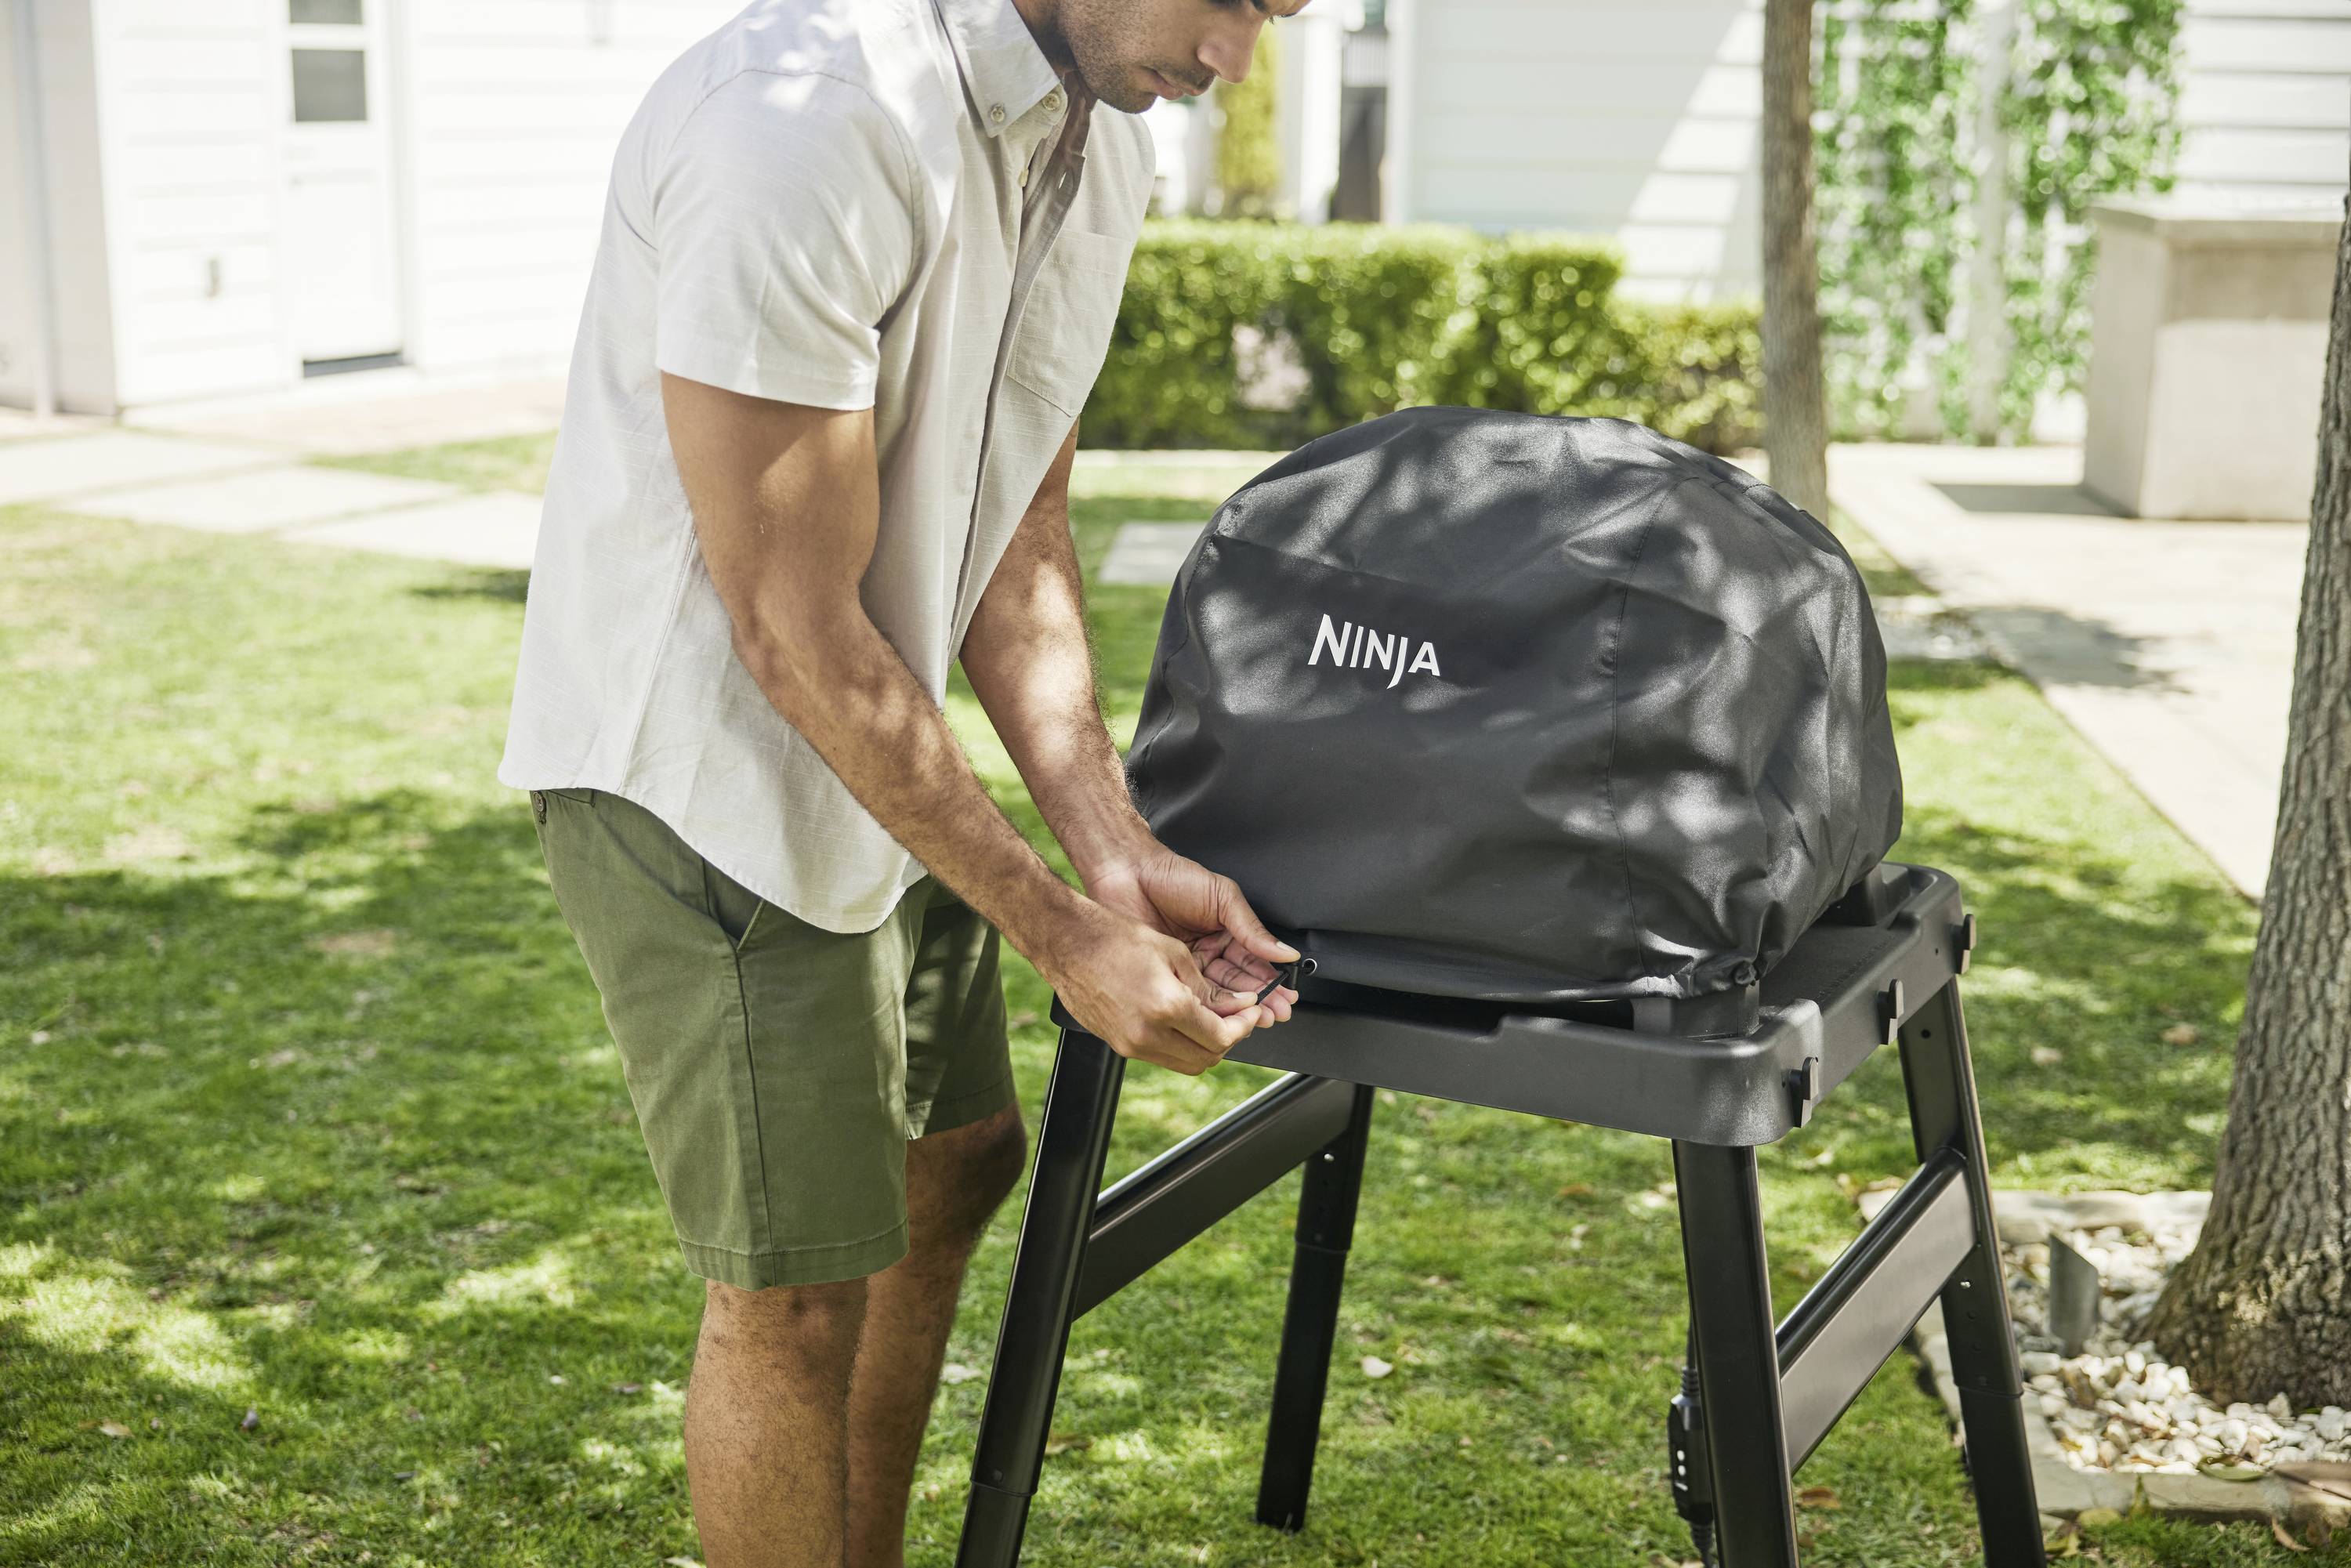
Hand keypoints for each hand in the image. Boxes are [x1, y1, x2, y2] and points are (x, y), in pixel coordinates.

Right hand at [1036, 900, 1276, 1075]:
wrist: (1068, 943)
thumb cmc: (1115, 938)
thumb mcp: (1173, 952)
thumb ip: (1206, 987)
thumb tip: (1234, 1005)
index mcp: (1167, 1006)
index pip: (1221, 1036)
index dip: (1243, 1026)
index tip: (1251, 1013)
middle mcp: (1148, 1033)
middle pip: (1207, 1057)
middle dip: (1229, 1039)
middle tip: (1237, 1018)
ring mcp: (1131, 1044)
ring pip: (1185, 1063)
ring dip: (1205, 1047)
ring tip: (1212, 1020)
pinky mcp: (1118, 1046)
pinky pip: (1161, 1056)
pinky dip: (1180, 1046)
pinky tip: (1183, 1022)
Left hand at [1082, 842, 1300, 1022]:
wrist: (1128, 875)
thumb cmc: (1173, 877)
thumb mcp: (1223, 897)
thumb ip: (1252, 928)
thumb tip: (1285, 951)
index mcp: (1228, 932)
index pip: (1255, 962)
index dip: (1271, 981)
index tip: (1286, 997)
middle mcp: (1210, 951)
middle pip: (1240, 983)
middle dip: (1260, 1001)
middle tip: (1275, 1015)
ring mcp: (1189, 965)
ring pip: (1218, 994)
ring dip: (1237, 1008)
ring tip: (1254, 1020)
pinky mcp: (1169, 975)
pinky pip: (1192, 995)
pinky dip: (1207, 1007)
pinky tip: (1221, 1016)